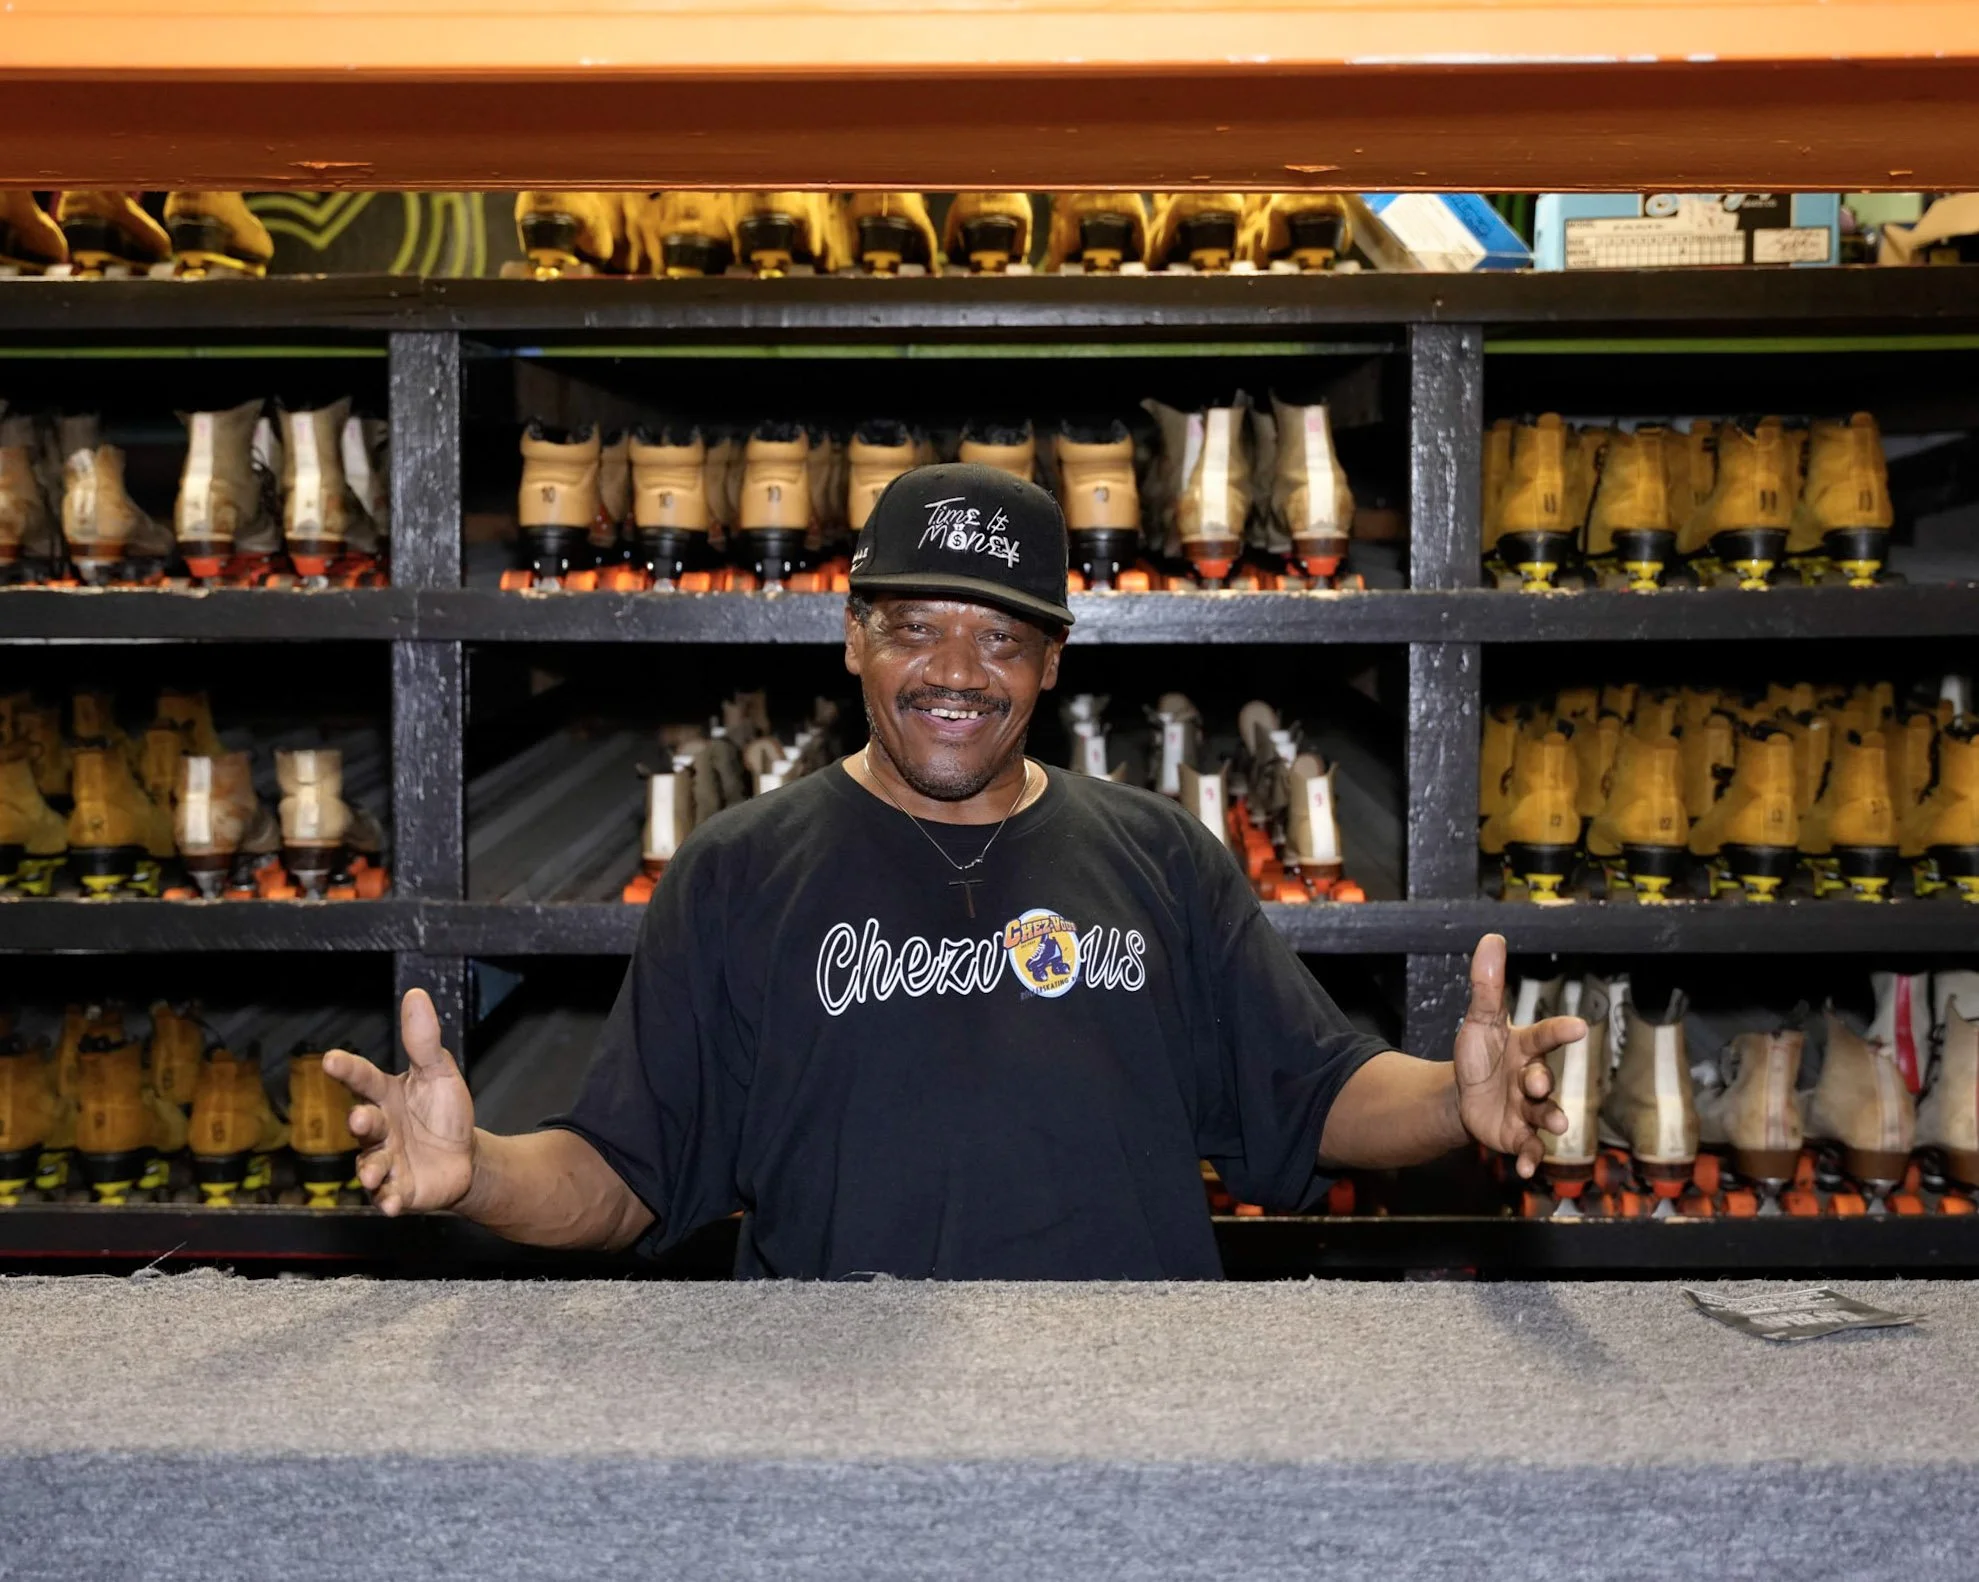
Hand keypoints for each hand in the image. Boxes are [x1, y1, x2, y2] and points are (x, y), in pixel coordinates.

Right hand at [325, 989, 475, 1215]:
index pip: (363, 1079)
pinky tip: (393, 1203)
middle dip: (361, 1123)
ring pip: (369, 1165)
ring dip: (371, 1168)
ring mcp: (385, 1161)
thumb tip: (416, 994)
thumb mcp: (439, 1072)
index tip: (331, 1059)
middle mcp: (378, 1129)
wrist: (464, 1158)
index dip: (348, 1069)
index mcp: (385, 1096)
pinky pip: (387, 1197)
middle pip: (364, 1125)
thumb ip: (424, 1040)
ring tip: (376, 1172)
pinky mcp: (398, 1189)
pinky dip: (388, 1201)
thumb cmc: (443, 1112)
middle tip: (363, 1118)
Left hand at [1451, 934, 1583, 1179]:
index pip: (1544, 1035)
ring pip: (1545, 1114)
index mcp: (1525, 1046)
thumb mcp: (1478, 1020)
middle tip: (1537, 1084)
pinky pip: (1530, 1148)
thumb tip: (1492, 938)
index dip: (1560, 1031)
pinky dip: (1531, 1159)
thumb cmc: (1480, 1054)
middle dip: (1542, 1082)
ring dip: (1553, 1118)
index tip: (1578, 1027)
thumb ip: (1486, 984)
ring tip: (1559, 1126)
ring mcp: (1528, 1109)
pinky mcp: (1519, 1135)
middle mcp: (1533, 1078)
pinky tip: (1528, 1170)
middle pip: (1543, 1079)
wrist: (1464, 1095)